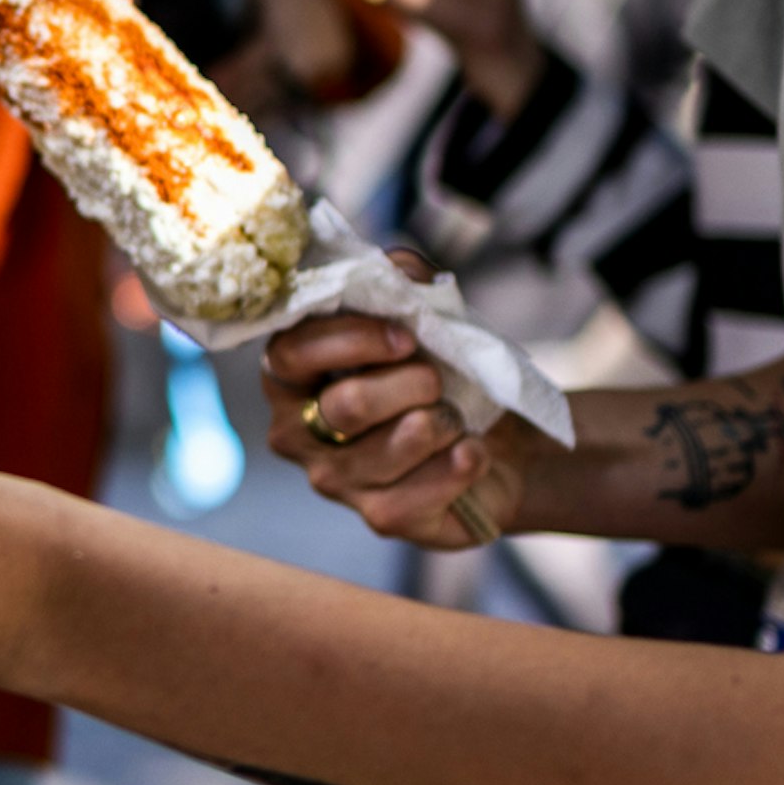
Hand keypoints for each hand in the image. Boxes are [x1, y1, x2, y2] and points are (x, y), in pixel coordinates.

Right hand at [261, 291, 544, 550]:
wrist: (491, 442)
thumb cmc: (440, 373)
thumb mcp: (423, 316)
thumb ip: (401, 281)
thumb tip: (396, 267)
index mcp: (292, 375)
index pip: (293, 354)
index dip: (351, 340)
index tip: (405, 335)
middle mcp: (298, 432)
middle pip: (348, 406)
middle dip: (411, 383)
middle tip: (439, 379)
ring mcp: (335, 481)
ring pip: (393, 446)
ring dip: (442, 421)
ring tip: (458, 416)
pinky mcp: (380, 518)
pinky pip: (421, 491)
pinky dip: (460, 464)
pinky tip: (472, 452)